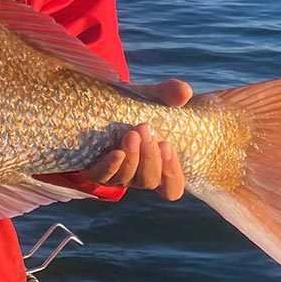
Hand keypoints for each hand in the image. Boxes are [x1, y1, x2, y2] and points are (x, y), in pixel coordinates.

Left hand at [82, 78, 192, 200]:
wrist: (100, 102)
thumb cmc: (134, 105)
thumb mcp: (153, 96)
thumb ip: (171, 93)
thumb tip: (184, 93)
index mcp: (158, 166)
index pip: (172, 188)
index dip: (172, 173)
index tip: (168, 146)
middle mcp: (138, 175)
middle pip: (149, 181)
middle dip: (150, 157)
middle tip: (145, 129)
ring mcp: (116, 174)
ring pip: (128, 179)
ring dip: (132, 158)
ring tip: (132, 134)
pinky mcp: (95, 170)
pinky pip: (102, 176)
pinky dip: (111, 166)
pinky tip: (116, 152)